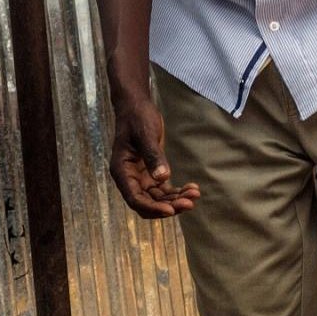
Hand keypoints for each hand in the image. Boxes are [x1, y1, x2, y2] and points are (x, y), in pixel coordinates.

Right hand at [109, 91, 199, 218]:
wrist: (136, 105)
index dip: (153, 207)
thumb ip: (153, 156)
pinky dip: (177, 191)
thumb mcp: (146, 134)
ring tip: (195, 194)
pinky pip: (164, 189)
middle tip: (190, 202)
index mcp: (121, 171)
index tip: (171, 209)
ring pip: (158, 198)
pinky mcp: (150, 173)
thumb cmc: (137, 117)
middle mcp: (129, 178)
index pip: (134, 198)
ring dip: (176, 199)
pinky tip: (193, 188)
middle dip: (168, 206)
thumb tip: (163, 178)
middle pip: (147, 203)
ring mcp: (140, 177)